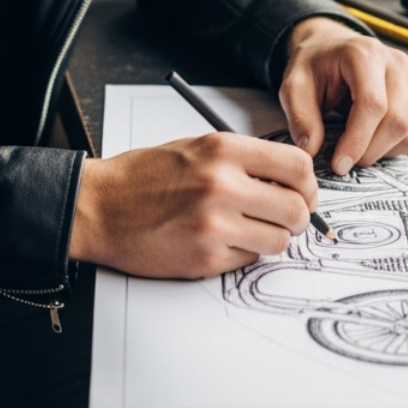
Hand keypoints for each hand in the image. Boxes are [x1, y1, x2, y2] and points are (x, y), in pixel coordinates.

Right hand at [69, 131, 316, 278]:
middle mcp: (223, 185)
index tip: (302, 192)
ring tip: (247, 229)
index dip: (308, 183)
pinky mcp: (205, 258)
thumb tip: (292, 180)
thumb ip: (244, 160)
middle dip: (297, 217)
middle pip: (297, 208)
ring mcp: (214, 225)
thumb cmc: (144, 176)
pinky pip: (249, 260)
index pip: (298, 165)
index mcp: (223, 150)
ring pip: (279, 240)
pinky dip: (242, 254)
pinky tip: (220, 241)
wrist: (99, 207)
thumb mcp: (197, 147)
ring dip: (271, 238)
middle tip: (283, 217)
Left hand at [277, 16, 407, 175]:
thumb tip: (312, 150)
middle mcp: (395, 64)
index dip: (358, 140)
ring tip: (354, 148)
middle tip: (343, 161)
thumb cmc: (315, 65)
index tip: (339, 164)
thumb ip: (301, 117)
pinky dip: (392, 148)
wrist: (331, 49)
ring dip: (381, 151)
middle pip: (397, 120)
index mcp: (365, 54)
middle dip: (369, 150)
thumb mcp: (295, 86)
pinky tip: (369, 140)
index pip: (373, 104)